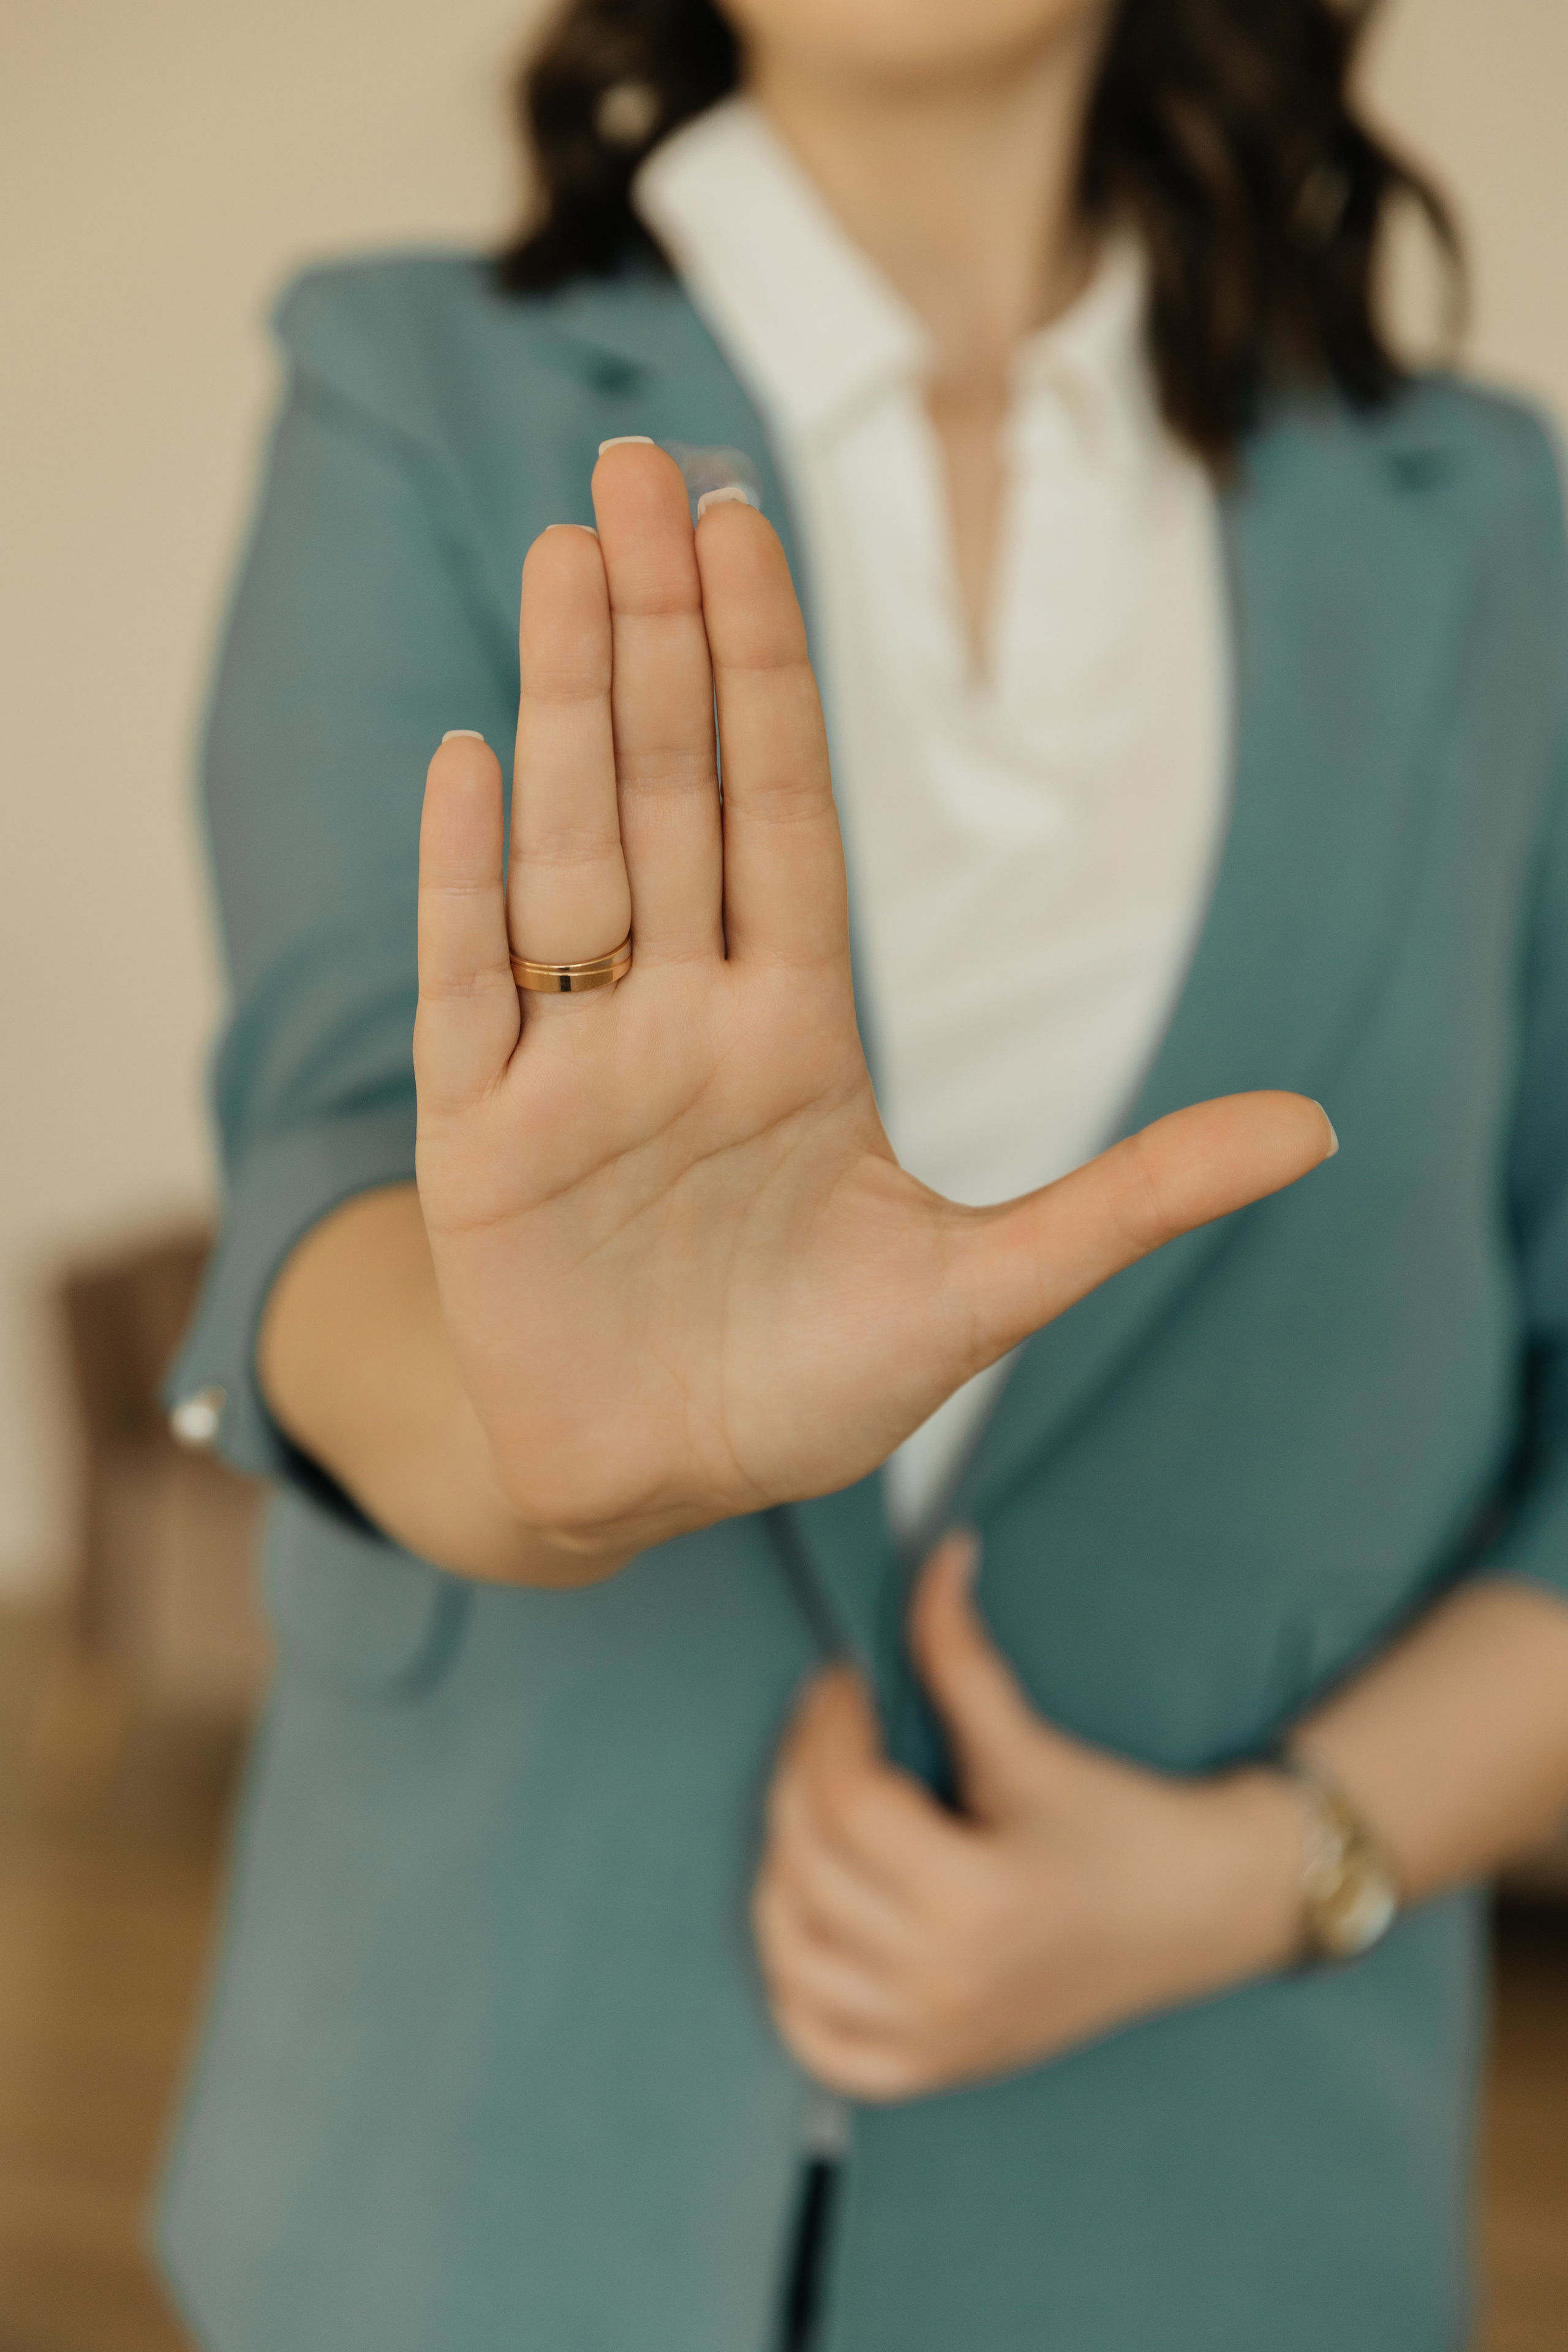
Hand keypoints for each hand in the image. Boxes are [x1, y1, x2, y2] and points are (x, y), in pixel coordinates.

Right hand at [414, 442, 1333, 1568]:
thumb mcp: (988, 1290)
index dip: (766, 674)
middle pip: (672, 791)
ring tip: (573, 554)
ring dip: (569, 707)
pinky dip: (464, 882)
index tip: (749, 530)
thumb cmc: (812, 1381)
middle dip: (660, 632)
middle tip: (640, 466)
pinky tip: (471, 760)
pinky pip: (467, 986)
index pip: (780, 815)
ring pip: (572, 852)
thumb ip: (1131, 1198)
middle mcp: (679, 1016)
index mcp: (793, 1028)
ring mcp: (573, 1065)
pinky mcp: (479, 1138)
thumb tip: (1317, 1127)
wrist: (662, 1481)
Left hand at [752, 1533, 1309, 2099]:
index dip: (827, 1722)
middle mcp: (942, 1981)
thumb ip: (960, 1653)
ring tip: (816, 1804)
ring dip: (782, 1864)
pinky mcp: (931, 2068)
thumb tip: (930, 1558)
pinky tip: (809, 1912)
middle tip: (826, 1723)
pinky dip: (792, 1979)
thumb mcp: (1032, 1743)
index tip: (845, 1679)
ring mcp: (931, 2037)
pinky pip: (816, 2038)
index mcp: (974, 1900)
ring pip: (790, 1946)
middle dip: (799, 1773)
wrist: (1205, 1911)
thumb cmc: (1125, 1824)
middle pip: (807, 1862)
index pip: (844, 1797)